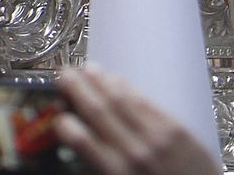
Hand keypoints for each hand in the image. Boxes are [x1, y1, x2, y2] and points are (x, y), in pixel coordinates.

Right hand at [55, 66, 218, 174]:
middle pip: (99, 111)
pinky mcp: (175, 128)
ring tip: (86, 68)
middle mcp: (134, 152)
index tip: (58, 116)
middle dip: (77, 90)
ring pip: (120, 100)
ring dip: (100, 81)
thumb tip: (84, 155)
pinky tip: (116, 79)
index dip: (66, 124)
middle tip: (63, 75)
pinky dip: (127, 88)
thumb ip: (104, 173)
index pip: (82, 141)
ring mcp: (156, 136)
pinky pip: (145, 101)